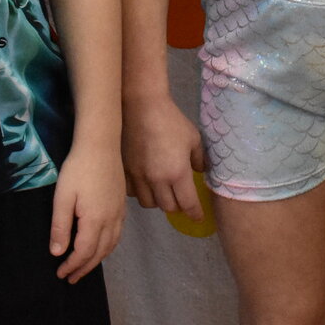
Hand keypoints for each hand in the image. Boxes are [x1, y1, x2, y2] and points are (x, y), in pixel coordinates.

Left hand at [52, 142, 126, 281]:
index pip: (84, 252)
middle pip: (99, 252)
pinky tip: (101, 245)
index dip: (72, 266)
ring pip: (111, 245)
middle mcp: (111, 220)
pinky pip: (117, 234)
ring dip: (97, 259)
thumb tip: (58, 253)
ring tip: (84, 267)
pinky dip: (108, 247)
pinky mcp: (122, 205)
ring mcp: (119, 213)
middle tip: (71, 278)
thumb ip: (60, 226)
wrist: (101, 145)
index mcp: (95, 220)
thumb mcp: (62, 197)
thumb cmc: (78, 169)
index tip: (60, 273)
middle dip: (84, 268)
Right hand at [122, 89, 205, 220]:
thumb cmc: (171, 121)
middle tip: (181, 198)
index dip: (194, 213)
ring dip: (158, 201)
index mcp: (177, 173)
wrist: (141, 107)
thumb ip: (199, 159)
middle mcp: (157, 180)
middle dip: (178, 206)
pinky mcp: (124, 172)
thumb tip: (201, 172)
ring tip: (163, 191)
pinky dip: (141, 193)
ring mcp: (138, 178)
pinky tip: (145, 184)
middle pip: (168, 207)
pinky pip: (132, 193)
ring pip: (149, 204)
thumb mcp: (193, 138)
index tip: (198, 218)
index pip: (187, 204)